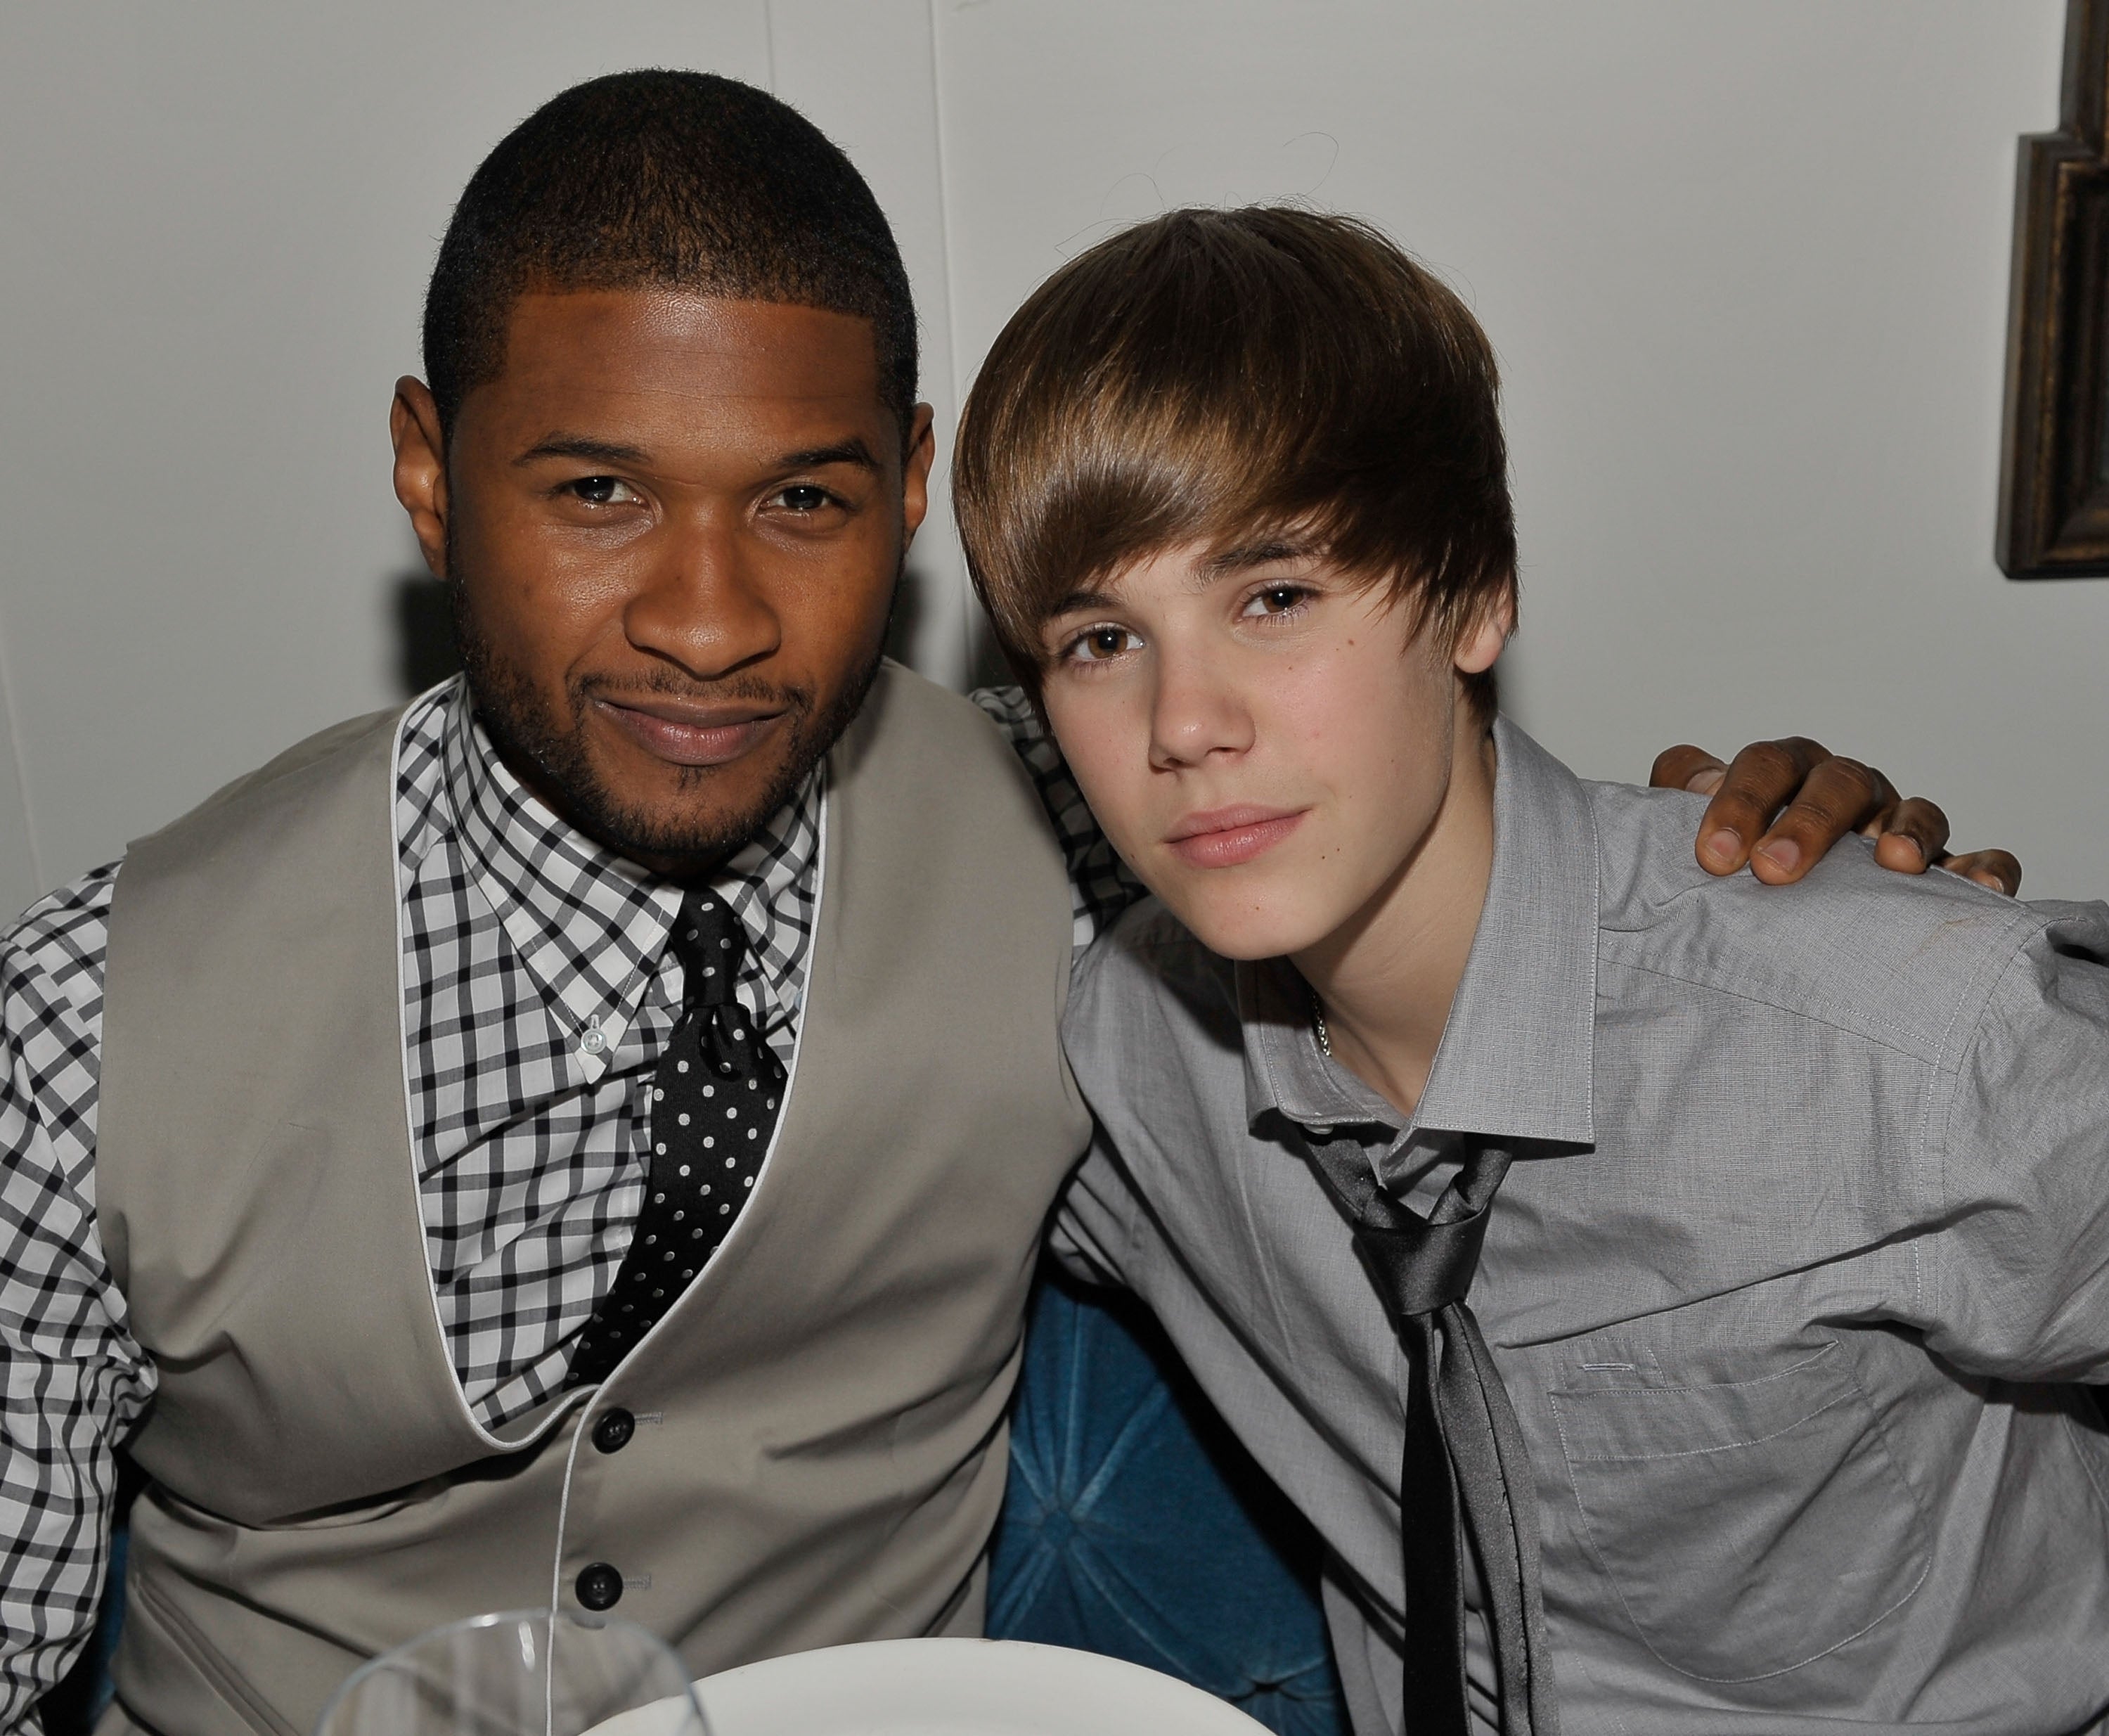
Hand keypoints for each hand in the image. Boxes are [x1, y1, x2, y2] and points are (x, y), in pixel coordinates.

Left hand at [1651, 739, 2020, 895]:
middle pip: (1838, 782)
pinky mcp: (1946, 872)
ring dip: (1906, 830)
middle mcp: (1846, 793)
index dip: (1740, 802)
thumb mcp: (1696, 837)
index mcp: (1786, 775)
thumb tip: (1670, 794)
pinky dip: (1984, 867)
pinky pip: (1979, 859)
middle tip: (1774, 871)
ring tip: (1892, 860)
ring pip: (1915, 811)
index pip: (1766, 767)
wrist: (1778, 909)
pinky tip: (1978, 887)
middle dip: (1809, 821)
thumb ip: (1672, 811)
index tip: (1713, 858)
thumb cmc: (1737, 865)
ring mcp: (1899, 827)